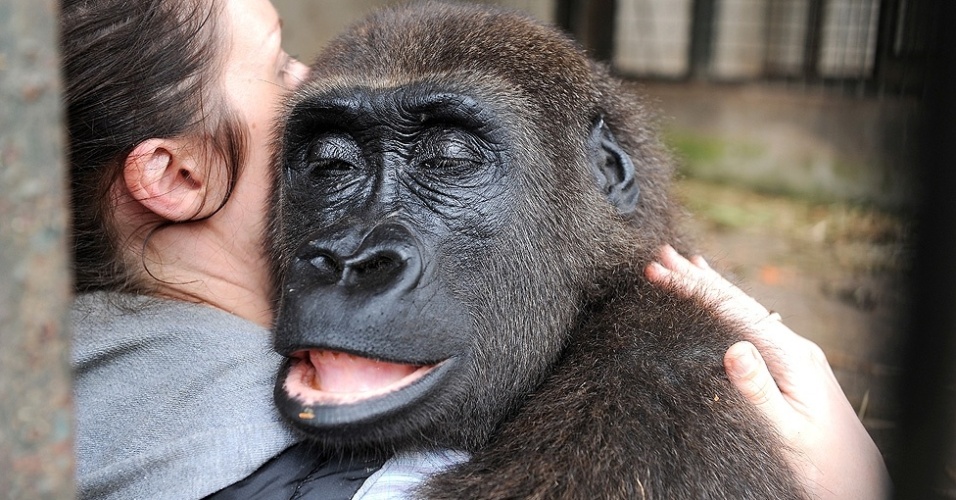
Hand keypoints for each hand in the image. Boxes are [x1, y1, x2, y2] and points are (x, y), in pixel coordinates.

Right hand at [645, 245, 891, 499]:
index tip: (659, 273)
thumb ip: (759, 392)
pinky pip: (752, 324)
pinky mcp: (792, 363)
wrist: (854, 479)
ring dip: (711, 286)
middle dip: (696, 278)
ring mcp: (794, 352)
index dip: (693, 290)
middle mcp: (794, 346)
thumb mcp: (785, 432)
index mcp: (790, 356)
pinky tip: (721, 298)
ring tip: (684, 263)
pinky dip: (729, 306)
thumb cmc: (818, 462)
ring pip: (744, 309)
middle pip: (736, 302)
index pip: (732, 311)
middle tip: (660, 255)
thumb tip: (734, 350)